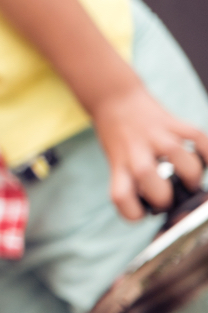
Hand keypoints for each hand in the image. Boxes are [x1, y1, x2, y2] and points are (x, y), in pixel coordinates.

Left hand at [88, 84, 207, 220]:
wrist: (114, 99)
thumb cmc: (119, 138)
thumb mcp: (117, 161)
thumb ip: (135, 182)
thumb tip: (168, 205)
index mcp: (118, 164)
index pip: (120, 195)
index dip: (132, 212)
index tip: (142, 213)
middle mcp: (134, 149)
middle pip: (147, 174)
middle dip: (165, 195)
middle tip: (172, 197)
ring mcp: (153, 133)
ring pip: (176, 153)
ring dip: (190, 173)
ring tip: (190, 179)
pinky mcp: (171, 121)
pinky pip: (197, 135)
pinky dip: (207, 151)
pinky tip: (205, 159)